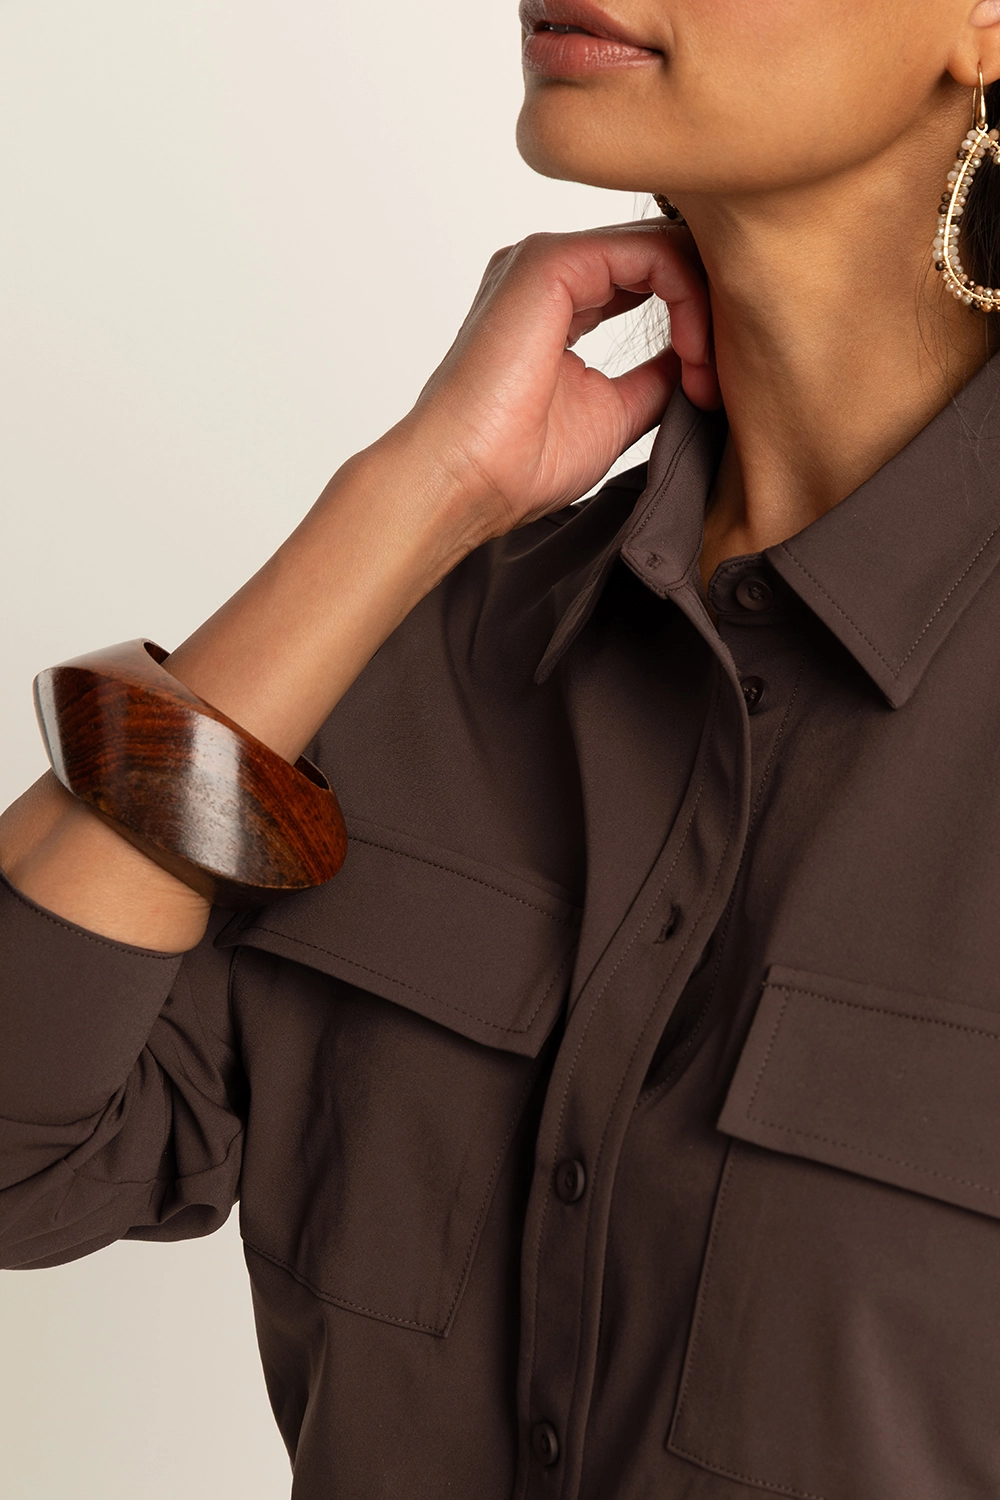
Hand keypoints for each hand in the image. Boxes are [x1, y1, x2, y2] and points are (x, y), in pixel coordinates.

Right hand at [387, 220, 717, 539]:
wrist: (466, 481)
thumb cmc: (519, 465)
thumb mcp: (615, 414)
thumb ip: (656, 377)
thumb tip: (699, 357)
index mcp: (559, 303)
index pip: (648, 276)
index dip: (694, 320)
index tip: (709, 390)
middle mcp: (552, 273)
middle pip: (660, 253)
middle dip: (706, 309)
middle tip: (716, 379)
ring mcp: (549, 262)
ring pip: (660, 246)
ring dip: (701, 305)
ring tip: (705, 369)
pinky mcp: (552, 263)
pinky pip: (649, 250)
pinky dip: (686, 295)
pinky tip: (692, 349)